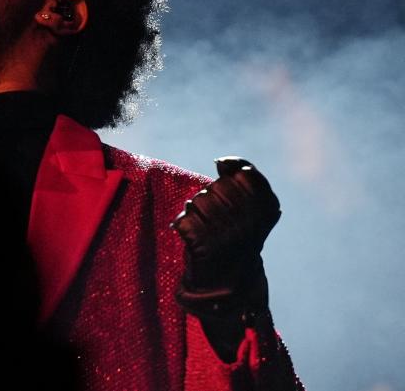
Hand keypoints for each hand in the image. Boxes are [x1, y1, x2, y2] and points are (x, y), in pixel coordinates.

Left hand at [171, 157, 280, 316]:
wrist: (227, 288)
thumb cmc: (234, 240)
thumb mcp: (246, 210)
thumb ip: (238, 181)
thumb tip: (221, 162)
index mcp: (268, 213)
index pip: (247, 174)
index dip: (233, 169)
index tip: (225, 171)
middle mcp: (252, 224)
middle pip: (215, 187)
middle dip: (209, 196)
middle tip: (216, 218)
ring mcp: (229, 236)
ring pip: (197, 202)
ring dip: (194, 212)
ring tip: (206, 229)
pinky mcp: (206, 248)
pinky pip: (184, 222)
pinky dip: (182, 226)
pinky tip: (194, 239)